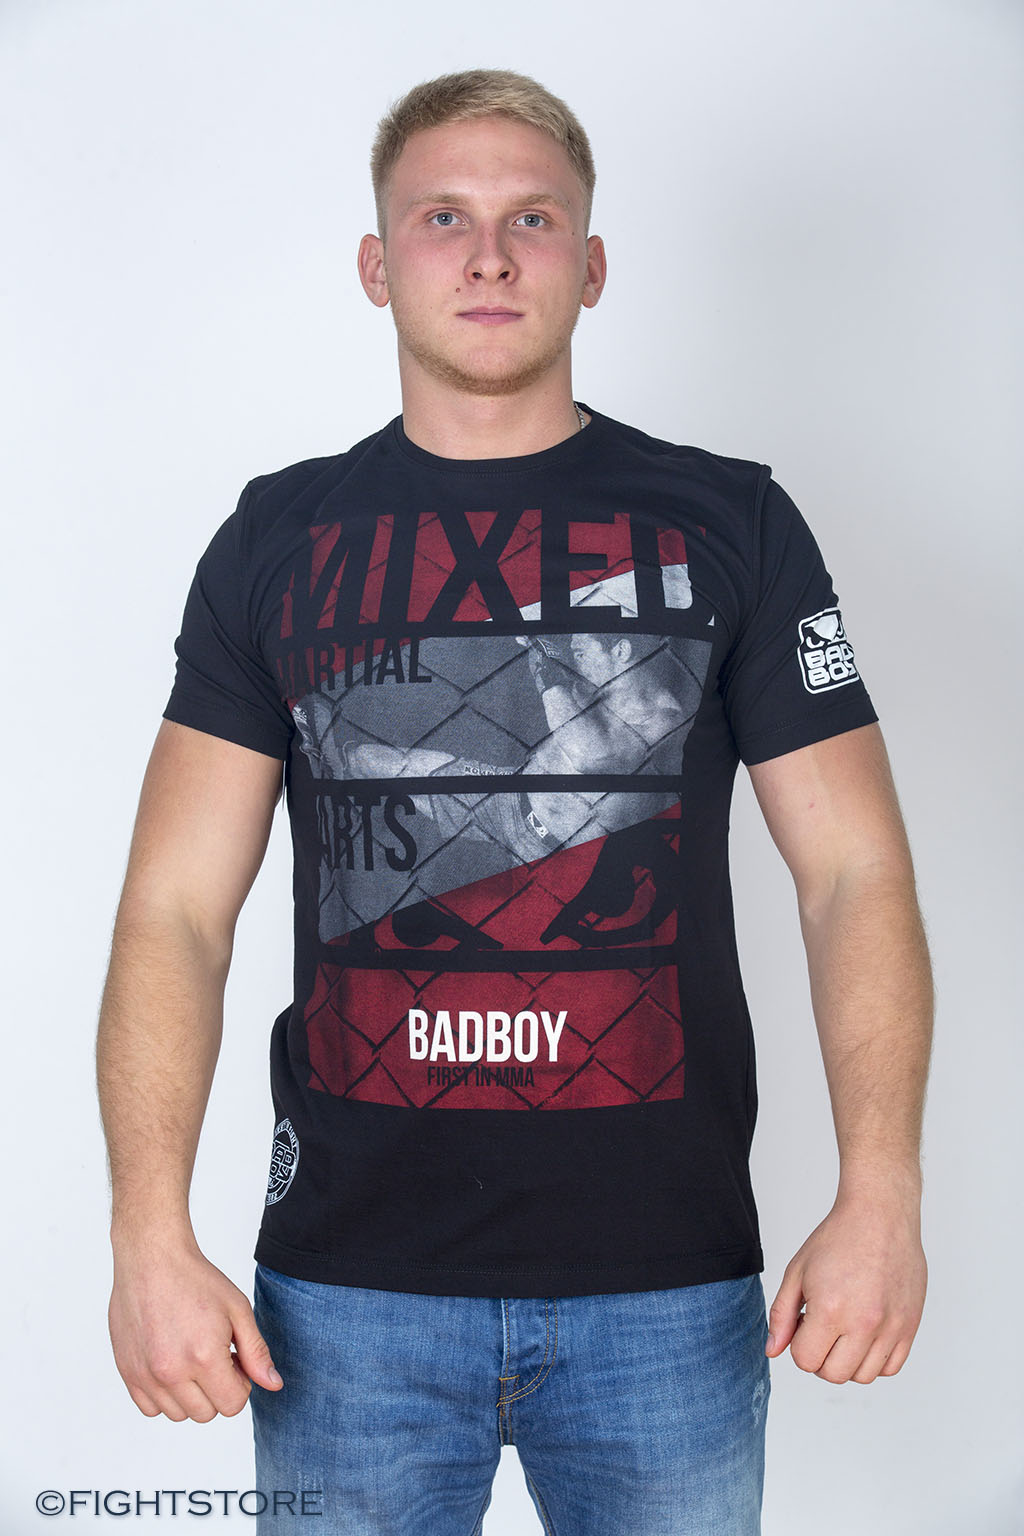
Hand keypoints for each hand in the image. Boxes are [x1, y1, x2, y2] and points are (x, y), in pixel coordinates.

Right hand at [109, 1237, 282, 1420]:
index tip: (234, 1359)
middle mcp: (171, 1373)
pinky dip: (164, 1395)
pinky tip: (171, 1363)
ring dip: (190, 1394)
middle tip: (214, 1356)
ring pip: (178, 1414)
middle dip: (217, 1390)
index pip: (232, 1405)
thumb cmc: (196, 1280)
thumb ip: (256, 1352)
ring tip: (190, 1357)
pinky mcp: (127, 1372)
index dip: (240, 1383)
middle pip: (206, 1414)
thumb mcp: (238, 1310)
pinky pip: (150, 1408)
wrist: (152, 1260)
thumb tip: (274, 1385)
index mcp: (204, 1357)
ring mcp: (146, 1375)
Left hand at [765, 1185, 926, 1383]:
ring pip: (863, 1376)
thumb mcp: (797, 1271)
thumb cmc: (838, 1238)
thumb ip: (781, 1315)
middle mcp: (865, 1324)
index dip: (798, 1344)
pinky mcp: (910, 1326)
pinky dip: (875, 1360)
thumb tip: (773, 1351)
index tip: (804, 1322)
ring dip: (847, 1360)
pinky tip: (864, 1334)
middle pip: (834, 1374)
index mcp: (832, 1310)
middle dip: (820, 1357)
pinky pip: (891, 1367)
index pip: (806, 1360)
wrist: (880, 1216)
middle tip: (821, 1328)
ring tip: (844, 1328)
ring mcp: (892, 1327)